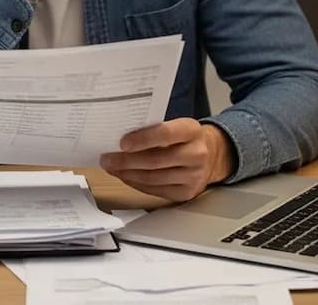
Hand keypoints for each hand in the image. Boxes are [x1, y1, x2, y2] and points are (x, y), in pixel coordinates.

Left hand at [99, 119, 234, 202]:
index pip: (165, 134)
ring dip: (127, 174)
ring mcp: (193, 176)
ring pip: (153, 178)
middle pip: (156, 161)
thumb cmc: (184, 138)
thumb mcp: (175, 125)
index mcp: (192, 130)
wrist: (211, 155)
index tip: (122, 143)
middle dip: (126, 161)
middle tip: (107, 158)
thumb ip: (153, 130)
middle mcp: (196, 154)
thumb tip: (119, 140)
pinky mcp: (186, 193)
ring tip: (112, 168)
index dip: (142, 139)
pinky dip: (136, 183)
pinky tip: (126, 176)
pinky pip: (155, 190)